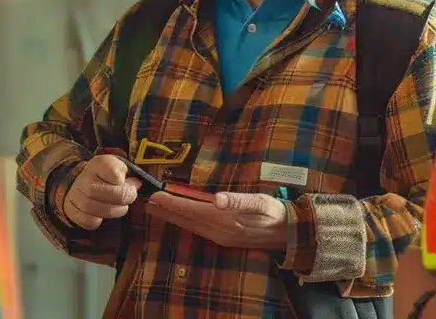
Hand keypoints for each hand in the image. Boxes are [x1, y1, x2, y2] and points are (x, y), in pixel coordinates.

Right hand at [60, 155, 141, 229]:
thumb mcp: (118, 167)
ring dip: (113, 211)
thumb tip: (136, 185)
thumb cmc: (106, 176)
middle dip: (122, 197)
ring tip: (120, 207)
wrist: (81, 182)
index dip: (122, 180)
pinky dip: (98, 220)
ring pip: (94, 208)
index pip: (111, 171)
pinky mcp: (72, 210)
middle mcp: (84, 178)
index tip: (125, 182)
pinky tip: (102, 214)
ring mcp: (75, 194)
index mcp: (98, 164)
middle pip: (103, 192)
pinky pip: (87, 221)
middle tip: (129, 197)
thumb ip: (128, 174)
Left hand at [146, 190, 288, 248]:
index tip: (155, 196)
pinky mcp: (223, 239)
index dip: (173, 202)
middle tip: (147, 202)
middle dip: (166, 211)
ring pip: (190, 226)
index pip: (192, 210)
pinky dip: (185, 222)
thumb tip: (218, 200)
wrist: (288, 234)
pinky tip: (180, 218)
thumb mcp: (261, 202)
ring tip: (156, 209)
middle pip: (186, 220)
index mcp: (225, 220)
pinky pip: (198, 230)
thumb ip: (239, 201)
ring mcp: (220, 237)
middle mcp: (219, 231)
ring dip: (173, 217)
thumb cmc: (274, 213)